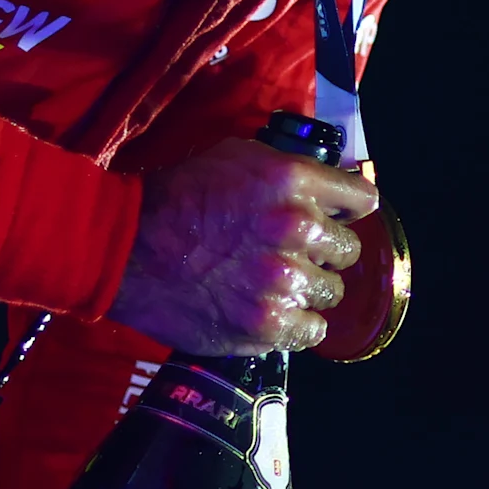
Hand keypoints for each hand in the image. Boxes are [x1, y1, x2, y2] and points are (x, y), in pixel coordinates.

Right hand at [110, 138, 381, 355]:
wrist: (126, 249)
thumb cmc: (180, 197)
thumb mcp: (238, 158)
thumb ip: (292, 172)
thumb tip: (334, 191)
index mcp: (293, 182)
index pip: (361, 200)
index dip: (349, 211)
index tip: (337, 218)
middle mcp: (297, 229)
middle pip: (348, 251)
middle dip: (325, 252)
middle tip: (293, 254)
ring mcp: (284, 281)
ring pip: (331, 292)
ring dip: (308, 289)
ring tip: (274, 283)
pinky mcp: (268, 324)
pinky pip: (312, 330)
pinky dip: (297, 324)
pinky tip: (273, 310)